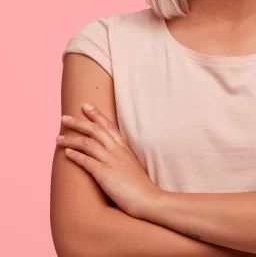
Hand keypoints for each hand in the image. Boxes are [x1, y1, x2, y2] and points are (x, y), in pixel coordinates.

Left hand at [56, 103, 162, 217]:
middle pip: (96, 130)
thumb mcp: (132, 165)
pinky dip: (75, 155)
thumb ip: (122, 158)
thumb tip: (112, 156)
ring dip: (71, 138)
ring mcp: (111, 161)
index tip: (86, 106)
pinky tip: (66, 152)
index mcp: (125, 147)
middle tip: (65, 117)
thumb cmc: (140, 186)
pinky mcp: (105, 174)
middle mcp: (117, 150)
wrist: (148, 199)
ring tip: (58, 137)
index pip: (109, 125)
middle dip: (79, 122)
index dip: (97, 115)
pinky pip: (86, 161)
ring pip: (88, 143)